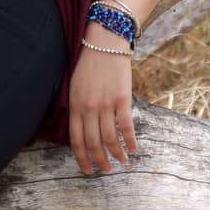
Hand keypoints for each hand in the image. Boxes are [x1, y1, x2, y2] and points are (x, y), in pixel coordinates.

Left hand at [68, 26, 137, 175]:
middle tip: (106, 169)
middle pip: (94, 143)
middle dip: (100, 160)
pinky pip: (126, 125)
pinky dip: (130, 140)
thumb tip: (81, 130)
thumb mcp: (75, 85)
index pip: (76, 140)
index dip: (82, 158)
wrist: (105, 40)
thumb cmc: (88, 62)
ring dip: (117, 154)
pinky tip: (134, 148)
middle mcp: (89, 108)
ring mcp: (106, 104)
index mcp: (75, 105)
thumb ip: (77, 107)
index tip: (88, 170)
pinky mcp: (122, 98)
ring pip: (110, 138)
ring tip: (122, 161)